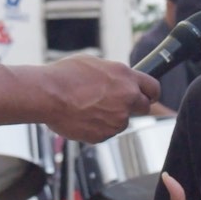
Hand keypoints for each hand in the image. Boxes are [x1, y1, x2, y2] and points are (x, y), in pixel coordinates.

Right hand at [42, 55, 158, 143]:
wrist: (47, 95)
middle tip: (116, 103)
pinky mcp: (104, 135)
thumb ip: (114, 74)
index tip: (147, 95)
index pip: (154, 88)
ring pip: (121, 121)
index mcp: (126, 77)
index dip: (150, 92)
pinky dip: (97, 127)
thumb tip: (119, 80)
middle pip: (144, 107)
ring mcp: (117, 119)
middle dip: (133, 106)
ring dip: (111, 117)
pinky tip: (81, 116)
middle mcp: (127, 98)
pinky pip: (105, 132)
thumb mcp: (95, 64)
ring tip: (87, 107)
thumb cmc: (65, 75)